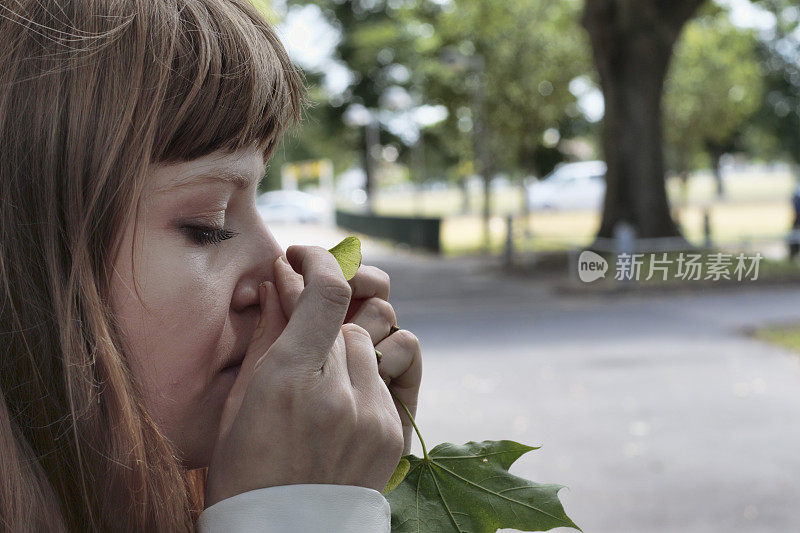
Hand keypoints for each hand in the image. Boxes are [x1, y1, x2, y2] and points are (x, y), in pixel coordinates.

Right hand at [205, 246, 404, 506]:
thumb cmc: (244, 469)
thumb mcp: (241, 398)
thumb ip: (270, 332)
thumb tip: (283, 278)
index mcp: (289, 381)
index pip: (327, 292)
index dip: (319, 261)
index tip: (302, 256)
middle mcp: (339, 394)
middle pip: (349, 318)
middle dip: (324, 318)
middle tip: (300, 334)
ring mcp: (373, 415)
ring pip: (371, 344)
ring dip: (346, 349)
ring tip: (320, 380)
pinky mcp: (394, 432)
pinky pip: (386, 377)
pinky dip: (363, 379)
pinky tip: (338, 405)